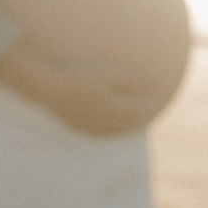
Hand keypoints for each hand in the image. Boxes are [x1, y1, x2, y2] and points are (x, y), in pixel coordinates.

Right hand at [0, 44, 151, 135]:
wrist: (49, 89)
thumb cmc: (78, 77)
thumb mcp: (106, 74)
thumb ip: (128, 80)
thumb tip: (149, 83)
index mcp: (114, 110)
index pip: (139, 112)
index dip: (150, 107)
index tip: (159, 101)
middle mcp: (105, 123)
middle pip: (129, 125)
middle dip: (142, 120)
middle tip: (151, 115)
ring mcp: (91, 127)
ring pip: (115, 132)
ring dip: (127, 128)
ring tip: (135, 124)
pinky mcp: (79, 127)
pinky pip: (100, 133)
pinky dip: (110, 131)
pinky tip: (109, 126)